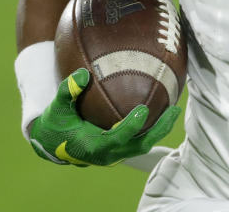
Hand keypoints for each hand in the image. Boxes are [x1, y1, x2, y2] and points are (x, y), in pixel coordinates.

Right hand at [28, 68, 180, 166]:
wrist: (53, 144)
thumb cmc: (56, 123)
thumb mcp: (56, 108)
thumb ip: (67, 92)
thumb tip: (82, 74)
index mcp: (92, 147)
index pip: (116, 139)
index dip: (131, 127)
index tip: (144, 110)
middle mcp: (108, 155)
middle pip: (140, 145)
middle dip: (159, 129)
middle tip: (174, 110)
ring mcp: (116, 155)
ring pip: (144, 145)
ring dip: (160, 129)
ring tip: (175, 109)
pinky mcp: (121, 150)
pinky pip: (141, 141)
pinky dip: (154, 129)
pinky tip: (164, 110)